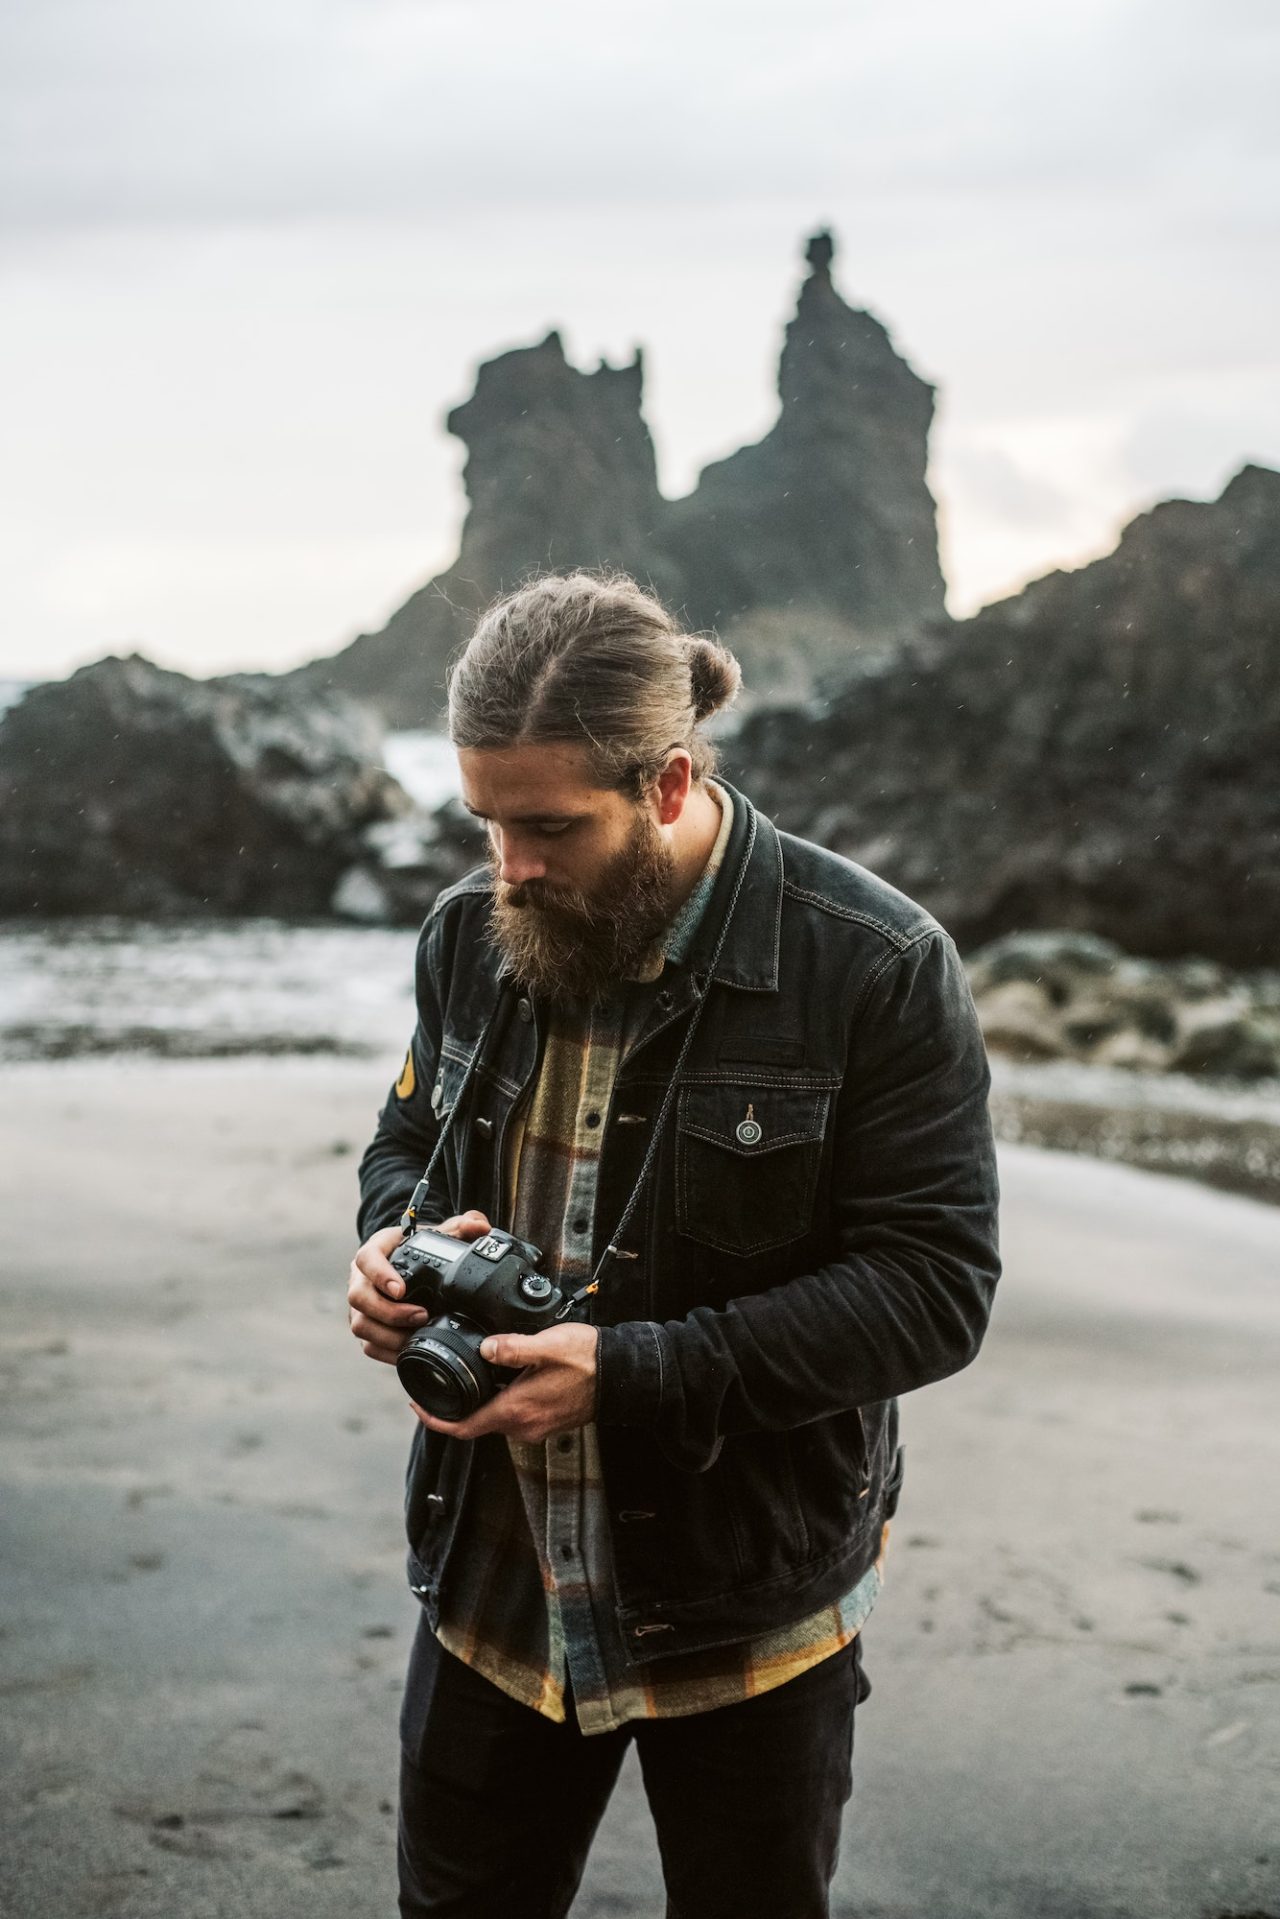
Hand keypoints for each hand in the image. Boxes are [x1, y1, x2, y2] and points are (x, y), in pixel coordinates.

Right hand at [347, 1208, 490, 1363]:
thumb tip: (481, 1227)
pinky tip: (411, 1350)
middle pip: (358, 1298)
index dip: (380, 1275)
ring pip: (360, 1325)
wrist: (404, 1263)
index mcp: (374, 1252)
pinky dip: (389, 1352)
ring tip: (418, 1335)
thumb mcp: (436, 1233)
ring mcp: (360, 1306)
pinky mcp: (366, 1327)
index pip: (366, 1260)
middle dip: (389, 1312)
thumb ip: (460, 1226)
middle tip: (422, 1315)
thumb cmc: (417, 1248)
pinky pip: (368, 1345)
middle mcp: (360, 1279)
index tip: (401, 1289)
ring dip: (389, 1335)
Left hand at [409, 1322, 599, 1442]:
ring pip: (495, 1418)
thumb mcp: (548, 1345)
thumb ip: (513, 1348)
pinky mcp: (547, 1421)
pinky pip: (513, 1415)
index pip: (463, 1427)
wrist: (624, 1376)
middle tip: (440, 1379)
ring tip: (469, 1373)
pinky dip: (499, 1401)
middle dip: (455, 1406)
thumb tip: (485, 1348)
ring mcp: (536, 1427)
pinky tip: (502, 1378)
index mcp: (516, 1410)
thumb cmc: (589, 1360)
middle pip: (476, 1423)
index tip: (416, 1405)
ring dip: (479, 1401)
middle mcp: (523, 1426)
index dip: (434, 1419)